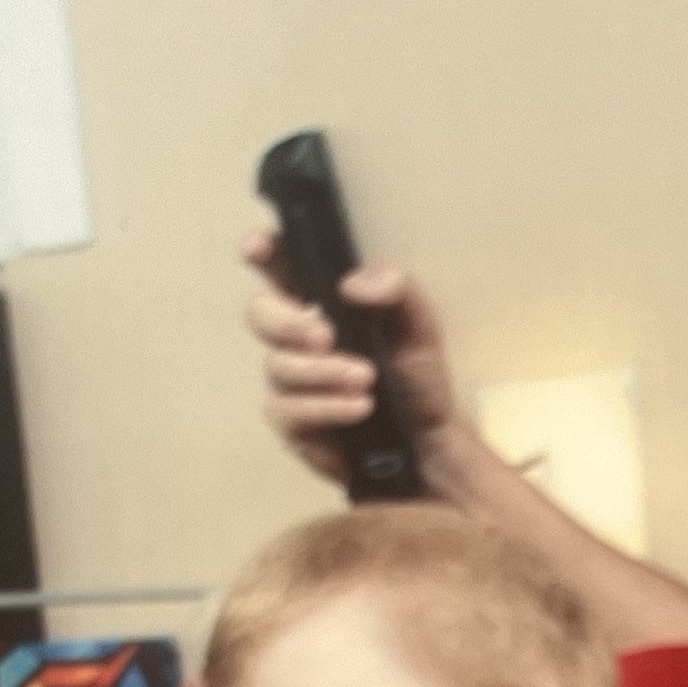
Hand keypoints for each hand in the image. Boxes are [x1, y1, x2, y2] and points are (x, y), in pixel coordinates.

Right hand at [240, 221, 461, 482]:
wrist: (431, 439)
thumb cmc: (418, 375)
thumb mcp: (420, 324)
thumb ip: (398, 289)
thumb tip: (353, 283)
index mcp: (323, 299)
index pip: (282, 264)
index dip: (262, 250)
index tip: (256, 247)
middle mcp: (297, 334)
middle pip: (259, 312)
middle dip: (285, 322)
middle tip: (325, 336)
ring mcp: (290, 378)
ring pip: (277, 365)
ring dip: (322, 372)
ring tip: (366, 380)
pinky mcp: (291, 421)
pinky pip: (287, 409)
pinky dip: (325, 406)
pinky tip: (359, 408)